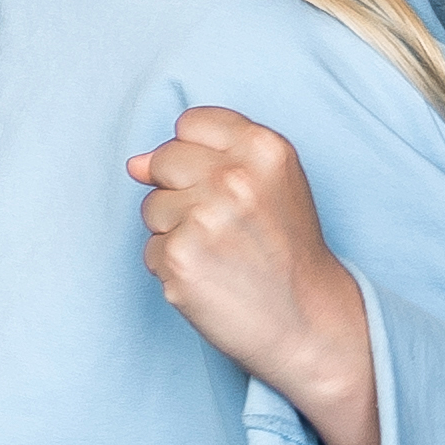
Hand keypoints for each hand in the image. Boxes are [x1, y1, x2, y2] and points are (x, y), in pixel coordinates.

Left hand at [126, 106, 382, 444]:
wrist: (310, 321)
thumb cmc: (286, 250)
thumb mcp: (271, 184)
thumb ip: (208, 157)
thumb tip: (135, 164)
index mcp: (264, 148)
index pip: (190, 123)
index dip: (199, 155)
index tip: (225, 185)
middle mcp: (234, 178)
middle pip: (164, 161)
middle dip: (182, 192)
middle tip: (227, 227)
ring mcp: (204, 218)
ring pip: (151, 207)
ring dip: (175, 232)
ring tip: (222, 254)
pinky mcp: (179, 258)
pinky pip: (150, 249)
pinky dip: (173, 268)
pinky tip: (211, 279)